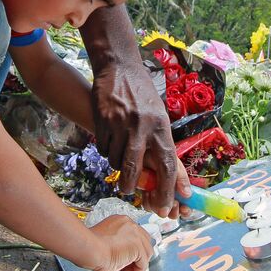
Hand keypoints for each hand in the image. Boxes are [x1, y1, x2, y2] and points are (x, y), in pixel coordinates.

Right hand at [84, 215, 152, 270]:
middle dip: (138, 256)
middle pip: (145, 243)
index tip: (126, 259)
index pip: (136, 235)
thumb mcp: (106, 240)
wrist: (90, 248)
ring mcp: (136, 235)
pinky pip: (143, 264)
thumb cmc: (91, 246)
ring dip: (137, 265)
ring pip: (146, 253)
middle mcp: (131, 225)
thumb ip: (117, 243)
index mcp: (122, 221)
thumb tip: (122, 255)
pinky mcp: (138, 247)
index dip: (133, 250)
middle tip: (127, 267)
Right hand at [91, 61, 179, 215]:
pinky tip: (110, 144)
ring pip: (117, 160)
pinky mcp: (102, 120)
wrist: (118, 65)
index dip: (168, 188)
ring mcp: (120, 123)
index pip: (167, 163)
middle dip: (131, 185)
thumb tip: (163, 170)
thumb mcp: (158, 112)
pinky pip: (104, 149)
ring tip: (120, 159)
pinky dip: (107, 152)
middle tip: (129, 192)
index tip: (165, 205)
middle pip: (135, 168)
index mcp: (160, 125)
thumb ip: (158, 138)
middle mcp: (141, 126)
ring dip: (118, 166)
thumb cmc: (142, 91)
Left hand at [138, 156, 191, 218]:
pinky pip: (147, 204)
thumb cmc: (160, 155)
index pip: (185, 204)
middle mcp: (167, 193)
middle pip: (172, 210)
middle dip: (172, 210)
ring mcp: (155, 194)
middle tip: (171, 205)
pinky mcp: (144, 193)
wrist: (141, 149)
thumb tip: (188, 194)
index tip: (185, 210)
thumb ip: (181, 178)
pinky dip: (148, 202)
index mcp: (178, 187)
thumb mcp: (174, 164)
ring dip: (158, 205)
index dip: (186, 209)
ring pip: (159, 209)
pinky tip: (147, 193)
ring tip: (155, 193)